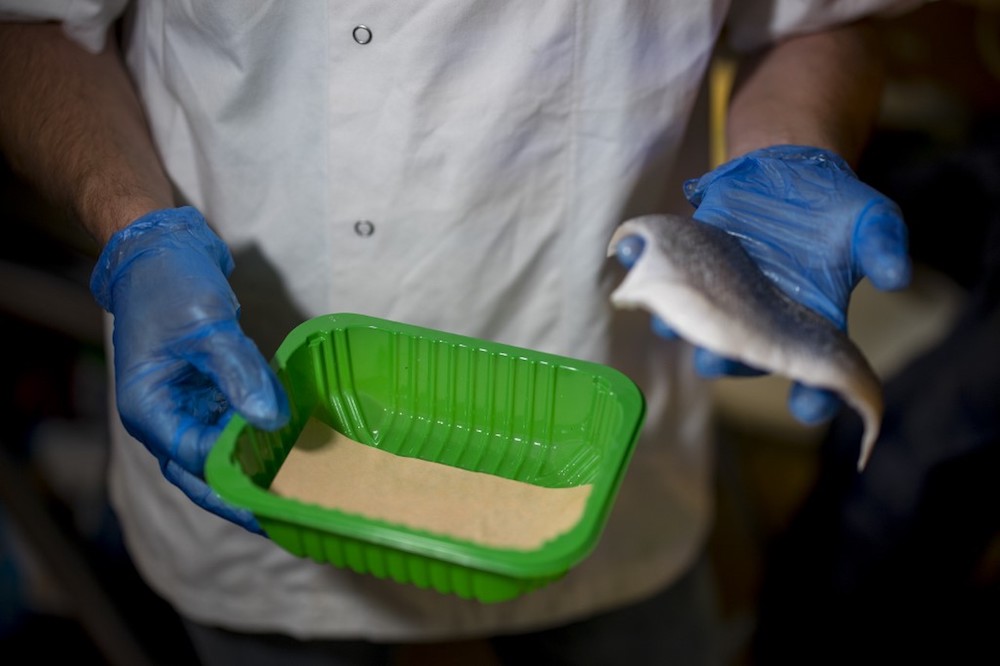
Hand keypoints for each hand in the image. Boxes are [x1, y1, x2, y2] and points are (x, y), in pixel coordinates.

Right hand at [91, 207, 288, 532]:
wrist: (161, 249)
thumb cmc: (171, 284)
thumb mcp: (206, 328)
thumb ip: (238, 374)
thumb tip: (269, 421)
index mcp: (149, 409)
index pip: (196, 462)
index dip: (237, 483)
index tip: (275, 503)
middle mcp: (164, 416)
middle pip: (204, 472)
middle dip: (244, 495)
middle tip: (290, 517)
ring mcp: (185, 405)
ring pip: (221, 451)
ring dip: (254, 468)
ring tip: (297, 492)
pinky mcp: (206, 391)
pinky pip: (232, 424)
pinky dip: (259, 435)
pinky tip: (292, 446)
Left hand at [617, 145, 910, 423]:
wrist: (785, 173)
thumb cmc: (836, 207)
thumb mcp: (872, 219)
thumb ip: (884, 247)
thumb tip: (896, 280)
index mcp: (811, 325)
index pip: (815, 376)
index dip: (812, 397)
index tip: (808, 405)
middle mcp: (763, 323)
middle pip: (746, 359)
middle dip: (729, 363)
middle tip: (717, 360)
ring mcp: (725, 300)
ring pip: (702, 329)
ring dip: (685, 329)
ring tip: (672, 323)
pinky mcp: (693, 272)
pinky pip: (671, 287)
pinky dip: (654, 283)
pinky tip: (643, 277)